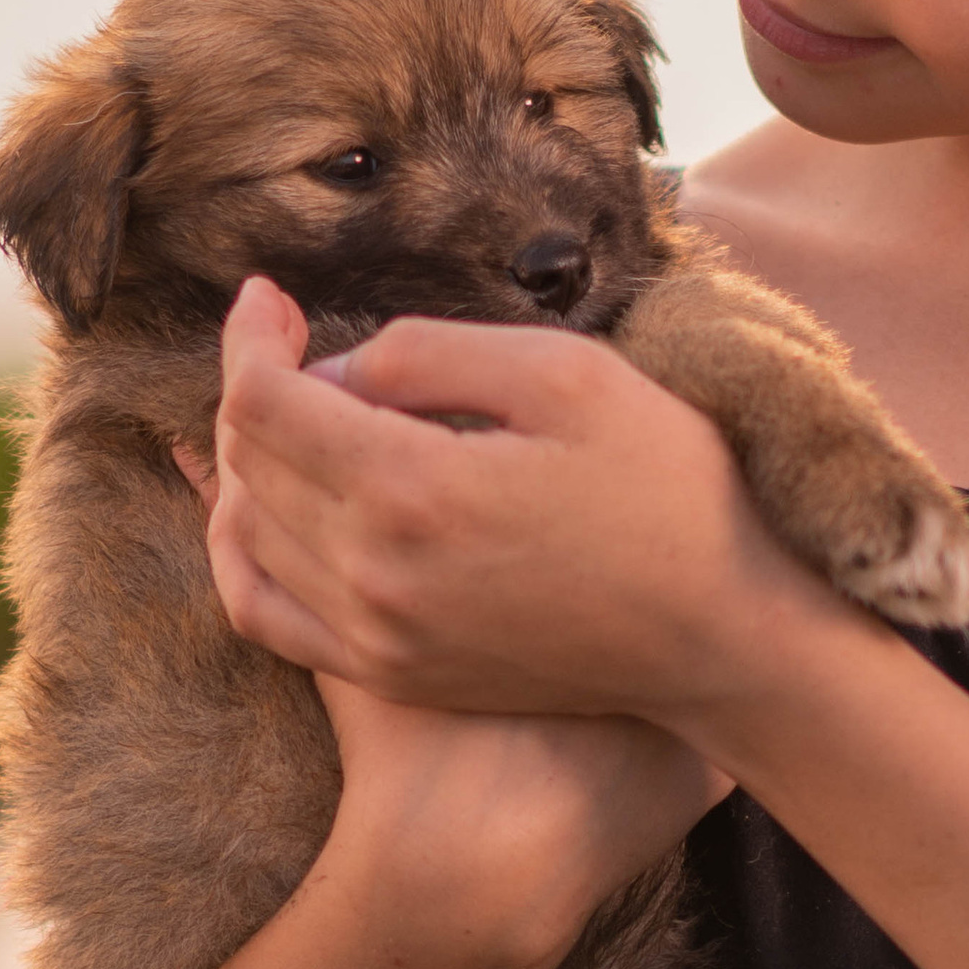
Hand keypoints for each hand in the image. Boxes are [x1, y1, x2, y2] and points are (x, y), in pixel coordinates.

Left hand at [192, 275, 828, 737]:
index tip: (268, 295)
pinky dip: (244, 554)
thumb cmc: (668, 492)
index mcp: (411, 489)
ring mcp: (378, 637)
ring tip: (292, 411)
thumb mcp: (567, 375)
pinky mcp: (395, 673)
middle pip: (247, 463)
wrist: (723, 636)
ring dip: (247, 463)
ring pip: (247, 535)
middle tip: (285, 336)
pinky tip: (269, 513)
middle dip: (251, 384)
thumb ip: (433, 354)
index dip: (249, 335)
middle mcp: (373, 574)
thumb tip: (340, 369)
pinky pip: (267, 614)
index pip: (264, 402)